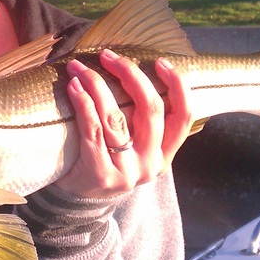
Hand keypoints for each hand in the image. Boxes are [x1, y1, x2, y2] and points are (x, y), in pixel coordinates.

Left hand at [55, 50, 191, 197]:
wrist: (78, 204)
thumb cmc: (106, 163)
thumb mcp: (134, 148)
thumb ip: (142, 122)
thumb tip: (136, 72)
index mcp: (165, 155)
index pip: (184, 115)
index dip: (177, 85)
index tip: (161, 61)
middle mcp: (150, 163)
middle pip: (150, 109)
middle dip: (130, 74)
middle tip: (108, 56)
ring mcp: (127, 170)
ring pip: (117, 116)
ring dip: (97, 84)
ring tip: (79, 67)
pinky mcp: (100, 173)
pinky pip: (93, 129)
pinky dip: (84, 103)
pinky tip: (75, 87)